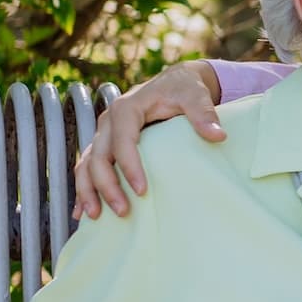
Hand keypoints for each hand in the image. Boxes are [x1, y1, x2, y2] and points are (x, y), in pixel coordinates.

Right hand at [72, 61, 221, 219]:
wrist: (175, 83)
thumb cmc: (184, 89)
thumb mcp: (195, 95)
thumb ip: (203, 113)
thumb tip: (218, 135)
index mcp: (127, 108)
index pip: (122, 140)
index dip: (129, 167)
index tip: (142, 191)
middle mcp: (108, 121)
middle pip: (99, 156)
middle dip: (107, 186)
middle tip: (123, 211)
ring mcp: (103, 134)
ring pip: (86, 164)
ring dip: (88, 191)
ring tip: (95, 217)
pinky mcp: (104, 145)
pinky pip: (87, 168)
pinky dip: (84, 189)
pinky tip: (83, 213)